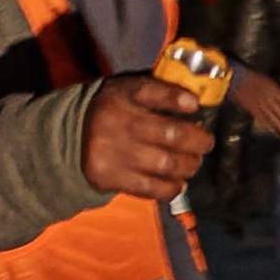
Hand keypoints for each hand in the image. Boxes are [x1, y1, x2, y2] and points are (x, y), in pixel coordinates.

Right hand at [84, 74, 211, 197]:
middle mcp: (116, 121)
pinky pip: (151, 188)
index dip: (177, 98)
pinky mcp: (109, 176)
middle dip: (198, 141)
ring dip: (189, 166)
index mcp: (123, 94)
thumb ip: (161, 92)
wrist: (73, 135)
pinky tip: (178, 182)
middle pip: (170, 134)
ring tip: (193, 162)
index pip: (151, 91)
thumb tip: (199, 106)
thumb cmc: (118, 110)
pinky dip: (172, 187)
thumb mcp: (131, 91)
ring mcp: (112, 151)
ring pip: (166, 164)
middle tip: (205, 143)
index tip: (195, 105)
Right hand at [233, 65, 279, 141]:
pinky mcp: (252, 110)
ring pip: (275, 121)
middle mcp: (271, 101)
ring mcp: (261, 106)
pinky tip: (275, 132)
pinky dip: (269, 127)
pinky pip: (263, 121)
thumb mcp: (272, 83)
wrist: (239, 78)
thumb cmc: (255, 79)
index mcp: (277, 93)